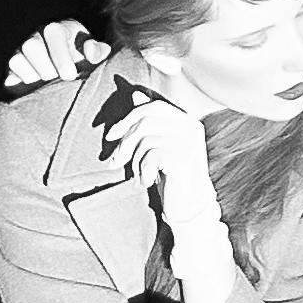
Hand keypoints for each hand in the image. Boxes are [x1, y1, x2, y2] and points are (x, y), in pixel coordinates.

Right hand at [6, 20, 111, 93]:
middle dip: (46, 68)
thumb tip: (90, 52)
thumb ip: (98, 51)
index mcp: (57, 29)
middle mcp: (36, 37)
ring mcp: (20, 52)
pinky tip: (34, 91)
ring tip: (47, 86)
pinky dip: (20, 85)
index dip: (61, 56)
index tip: (70, 75)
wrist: (67, 73)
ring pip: (16, 60)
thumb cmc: (82, 60)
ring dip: (32, 77)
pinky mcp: (12, 70)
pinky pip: (8, 76)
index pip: (53, 33)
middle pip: (31, 46)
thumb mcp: (95, 54)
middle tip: (59, 81)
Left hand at [111, 74, 216, 208]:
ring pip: (145, 140)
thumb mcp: (158, 146)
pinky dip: (143, 172)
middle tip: (116, 161)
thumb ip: (150, 122)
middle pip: (146, 121)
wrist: (189, 206)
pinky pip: (150, 157)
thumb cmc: (171, 175)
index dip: (129, 118)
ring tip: (139, 174)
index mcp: (187, 121)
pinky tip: (148, 182)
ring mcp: (190, 144)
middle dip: (125, 141)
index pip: (154, 107)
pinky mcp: (184, 160)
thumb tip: (136, 96)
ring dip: (135, 161)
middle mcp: (192, 129)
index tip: (111, 135)